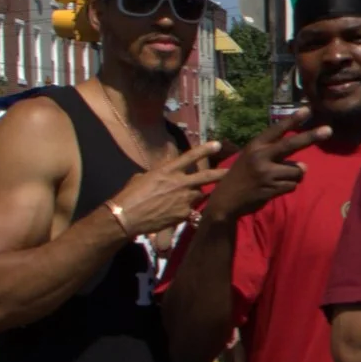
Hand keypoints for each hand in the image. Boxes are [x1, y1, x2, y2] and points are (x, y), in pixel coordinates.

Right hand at [107, 140, 223, 237]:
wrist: (127, 217)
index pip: (191, 156)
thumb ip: (158, 173)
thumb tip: (161, 172)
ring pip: (200, 195)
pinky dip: (189, 211)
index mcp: (168, 170)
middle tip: (232, 171)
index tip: (218, 144)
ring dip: (198, 195)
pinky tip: (179, 213)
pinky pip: (192, 210)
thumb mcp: (143, 177)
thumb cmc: (130, 195)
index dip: (205, 149)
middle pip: (207, 176)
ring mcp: (184, 199)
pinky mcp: (184, 214)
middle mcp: (180, 182)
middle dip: (221, 173)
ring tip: (190, 198)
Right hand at [204, 111, 331, 223]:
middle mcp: (261, 156)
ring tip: (276, 178)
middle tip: (328, 130)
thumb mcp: (252, 157)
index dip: (293, 120)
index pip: (277, 129)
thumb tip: (304, 166)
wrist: (226, 199)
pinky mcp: (271, 188)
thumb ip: (276, 156)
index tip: (307, 110)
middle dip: (311, 137)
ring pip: (297, 170)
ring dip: (293, 175)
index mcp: (255, 145)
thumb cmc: (242, 175)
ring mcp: (266, 173)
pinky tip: (274, 188)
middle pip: (292, 145)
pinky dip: (288, 187)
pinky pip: (293, 185)